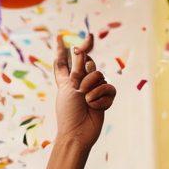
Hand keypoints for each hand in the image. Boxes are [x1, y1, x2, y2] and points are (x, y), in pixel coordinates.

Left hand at [53, 33, 116, 147]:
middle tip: (81, 89)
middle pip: (88, 64)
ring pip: (100, 76)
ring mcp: (94, 90)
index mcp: (66, 81)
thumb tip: (79, 50)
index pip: (62, 62)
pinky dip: (102, 98)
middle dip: (86, 73)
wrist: (78, 132)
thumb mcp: (70, 87)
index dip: (61, 50)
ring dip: (92, 89)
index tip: (59, 37)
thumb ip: (77, 69)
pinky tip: (96, 108)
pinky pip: (109, 89)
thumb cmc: (69, 112)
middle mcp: (80, 82)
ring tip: (86, 101)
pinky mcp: (105, 98)